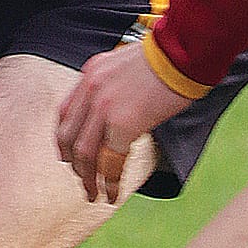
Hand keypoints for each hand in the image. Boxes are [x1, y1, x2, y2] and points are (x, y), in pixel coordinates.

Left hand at [56, 38, 190, 203]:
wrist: (183, 52)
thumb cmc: (168, 58)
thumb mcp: (127, 64)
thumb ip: (114, 86)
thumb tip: (118, 112)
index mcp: (91, 73)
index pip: (64, 113)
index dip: (64, 139)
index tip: (68, 156)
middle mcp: (91, 89)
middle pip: (68, 136)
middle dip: (73, 164)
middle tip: (82, 181)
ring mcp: (103, 107)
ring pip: (84, 153)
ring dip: (87, 179)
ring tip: (95, 195)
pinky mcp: (123, 123)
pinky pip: (110, 161)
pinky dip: (111, 181)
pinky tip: (114, 193)